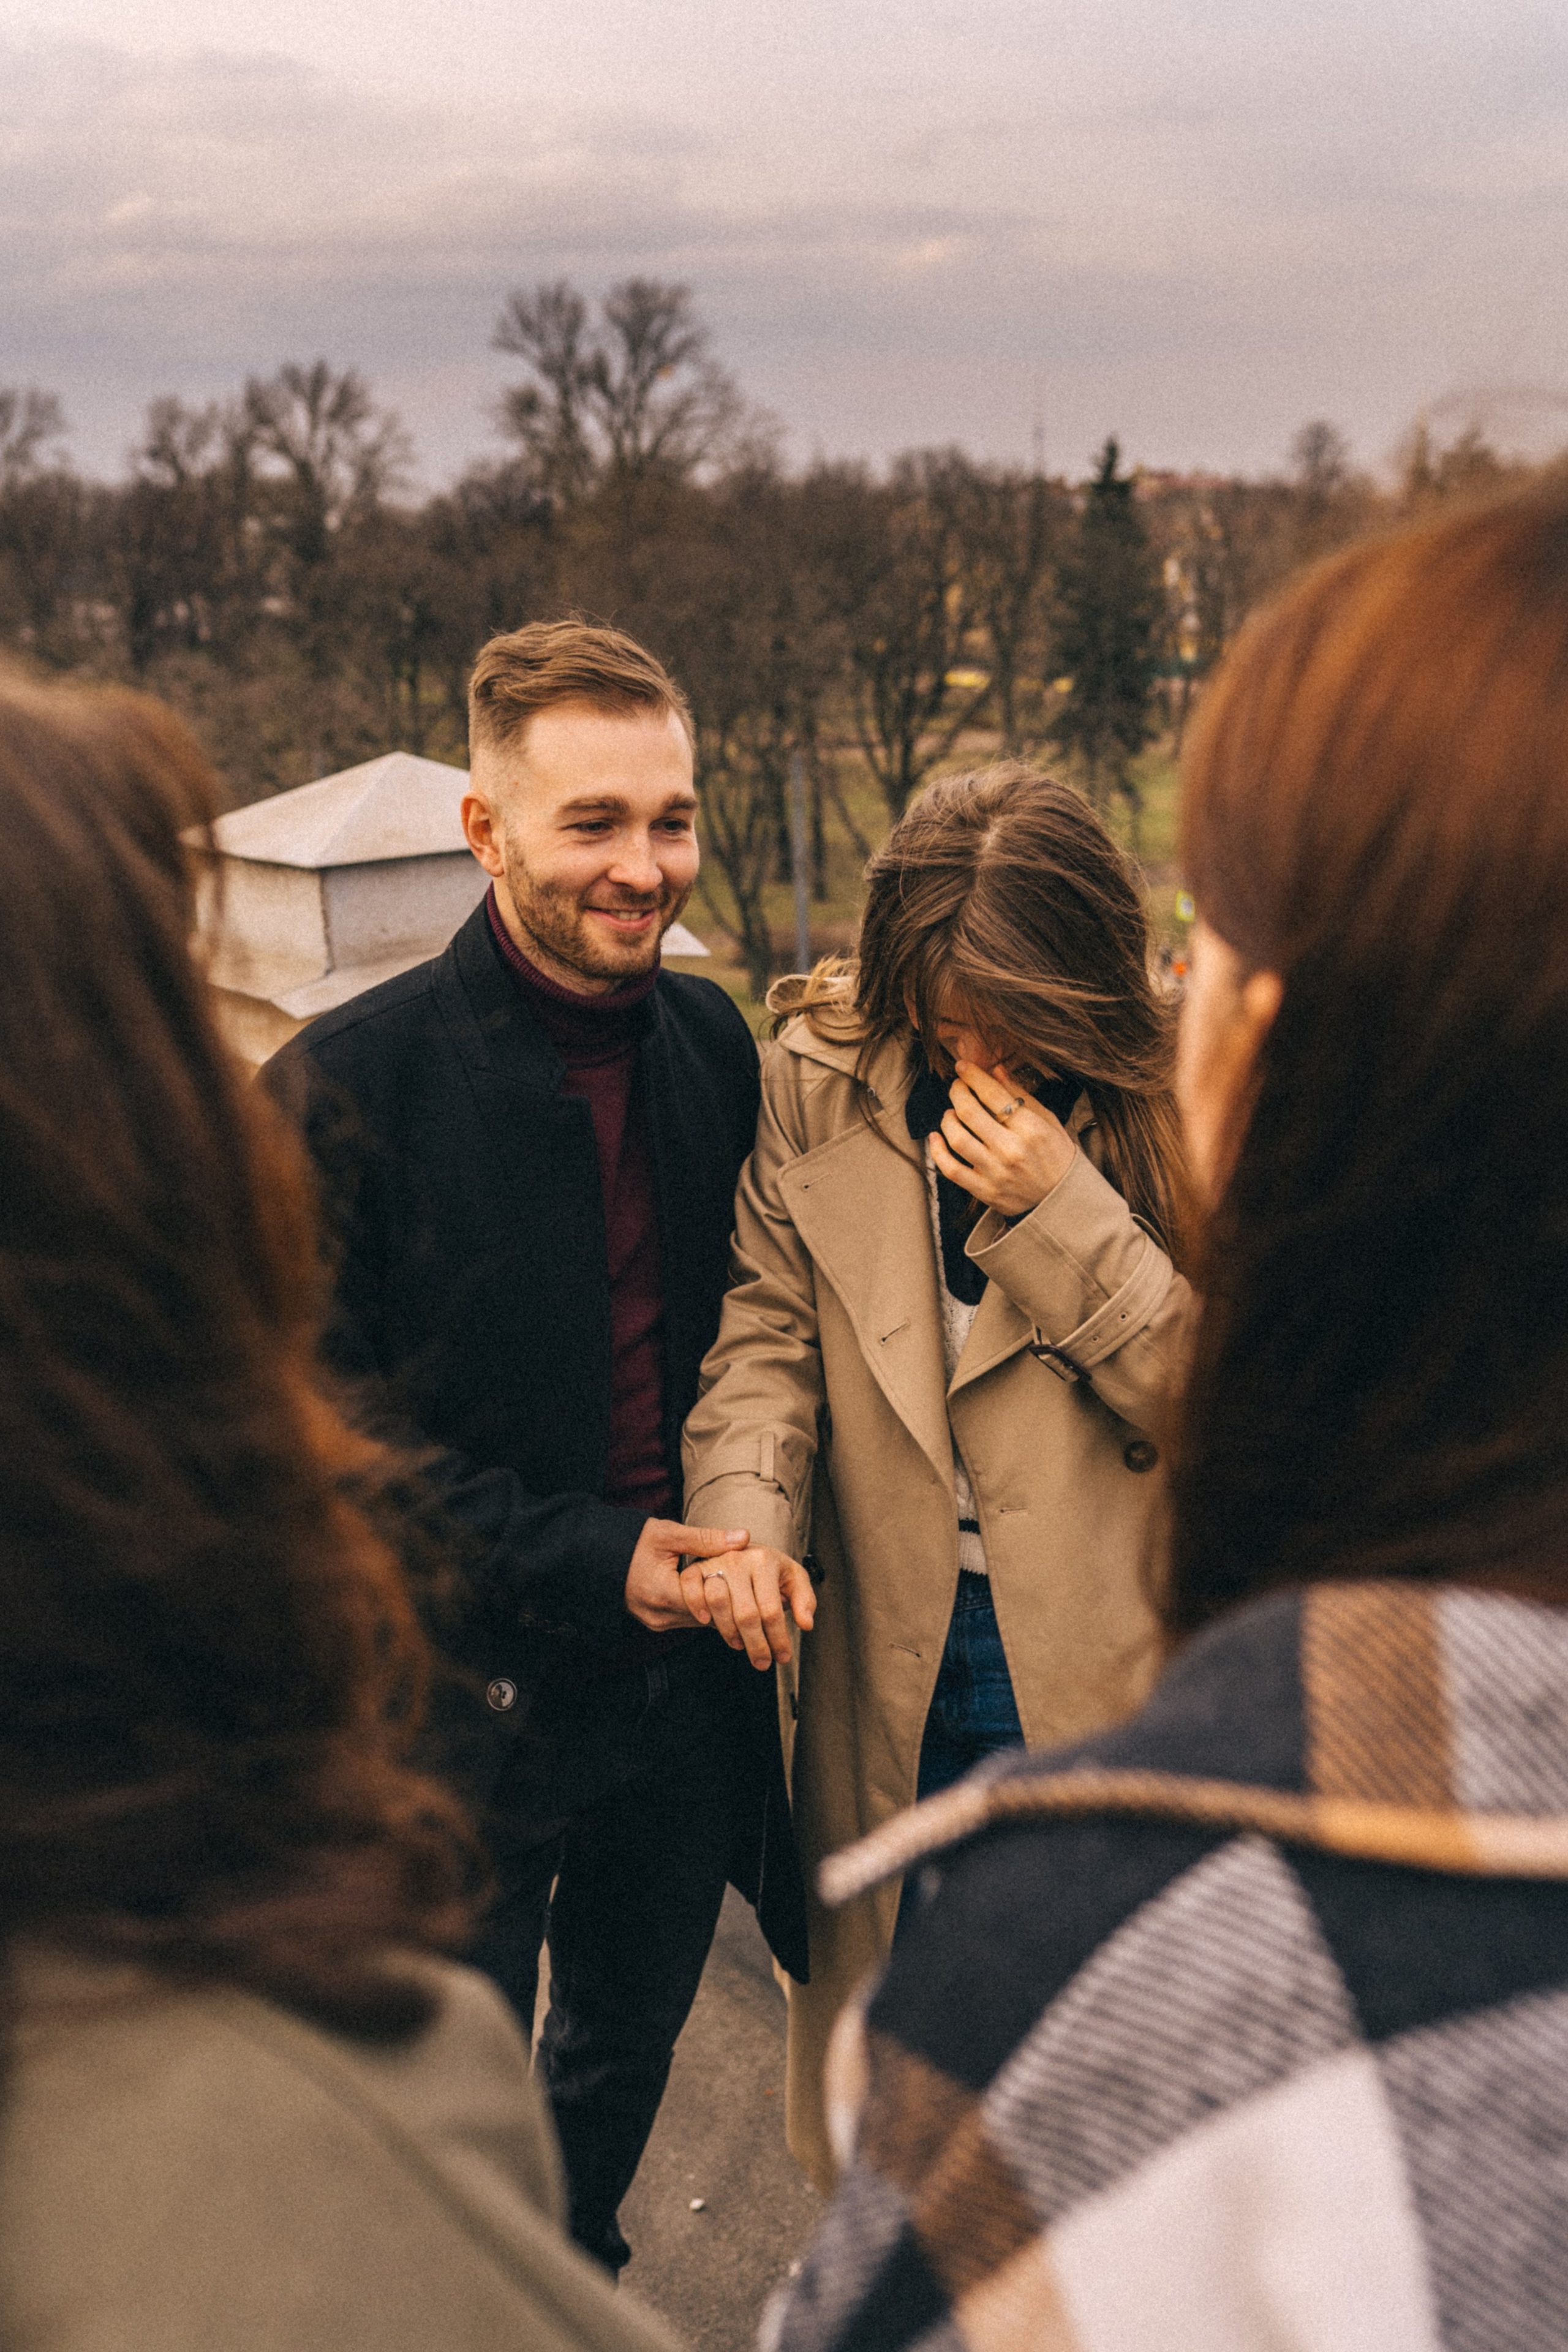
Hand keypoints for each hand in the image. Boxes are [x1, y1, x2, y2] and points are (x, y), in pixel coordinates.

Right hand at [625, 1519, 747, 1631]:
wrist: (601, 1556)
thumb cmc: (635, 1542)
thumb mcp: (670, 1534)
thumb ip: (707, 1539)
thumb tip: (743, 1538)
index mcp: (662, 1593)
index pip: (709, 1604)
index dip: (732, 1594)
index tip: (750, 1583)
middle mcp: (660, 1615)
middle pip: (707, 1617)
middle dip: (729, 1604)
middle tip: (753, 1592)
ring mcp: (657, 1623)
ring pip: (700, 1623)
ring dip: (717, 1609)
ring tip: (740, 1594)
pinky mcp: (657, 1624)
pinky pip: (689, 1621)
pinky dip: (703, 1609)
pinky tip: (717, 1597)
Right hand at [677, 1545, 816, 1669]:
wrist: (745, 1551)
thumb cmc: (770, 1569)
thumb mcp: (794, 1578)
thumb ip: (804, 1599)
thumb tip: (806, 1623)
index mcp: (765, 1561)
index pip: (771, 1610)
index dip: (778, 1639)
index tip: (782, 1657)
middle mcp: (738, 1560)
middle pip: (746, 1613)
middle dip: (756, 1645)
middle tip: (762, 1663)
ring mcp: (715, 1563)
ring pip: (718, 1603)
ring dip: (728, 1631)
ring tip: (740, 1645)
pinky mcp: (696, 1568)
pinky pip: (691, 1588)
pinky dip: (695, 1605)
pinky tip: (706, 1621)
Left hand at [931, 1059, 1077, 1218]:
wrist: (1063, 1199)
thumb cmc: (1057, 1156)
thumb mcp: (1048, 1121)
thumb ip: (1021, 1095)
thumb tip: (995, 1071)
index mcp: (1031, 1129)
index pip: (993, 1093)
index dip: (973, 1075)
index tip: (963, 1067)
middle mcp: (1011, 1150)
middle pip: (969, 1112)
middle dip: (957, 1092)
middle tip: (957, 1086)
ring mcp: (996, 1172)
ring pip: (957, 1138)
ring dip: (947, 1119)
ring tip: (951, 1113)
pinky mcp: (985, 1191)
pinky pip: (951, 1169)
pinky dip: (937, 1151)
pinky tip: (935, 1137)